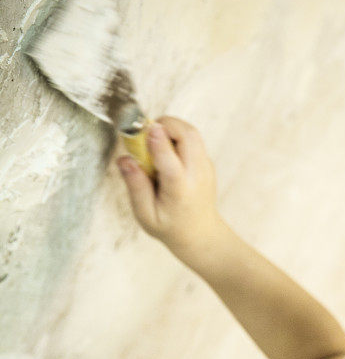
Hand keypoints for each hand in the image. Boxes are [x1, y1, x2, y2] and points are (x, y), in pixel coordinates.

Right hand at [116, 115, 221, 261]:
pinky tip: (165, 152)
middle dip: (165, 124)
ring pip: (191, 132)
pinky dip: (176, 136)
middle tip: (145, 133)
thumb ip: (136, 187)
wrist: (200, 234)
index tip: (147, 129)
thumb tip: (125, 160)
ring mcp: (205, 166)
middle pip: (188, 136)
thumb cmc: (170, 226)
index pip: (171, 162)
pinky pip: (192, 139)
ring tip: (153, 142)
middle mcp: (197, 174)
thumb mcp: (146, 215)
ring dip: (170, 127)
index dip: (159, 143)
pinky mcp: (206, 161)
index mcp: (180, 190)